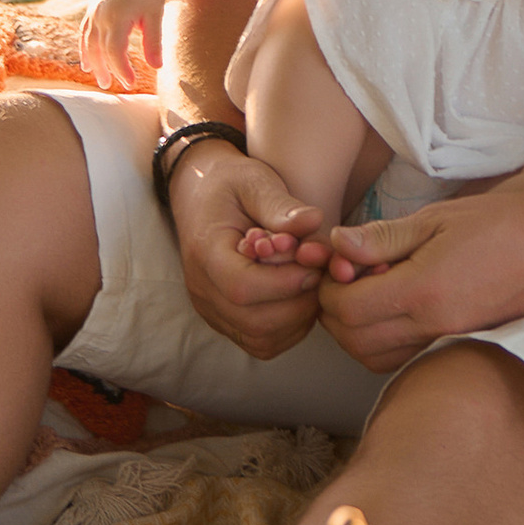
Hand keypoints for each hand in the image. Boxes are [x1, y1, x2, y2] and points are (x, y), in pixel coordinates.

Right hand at [82, 0, 177, 92]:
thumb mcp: (155, 13)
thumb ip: (154, 41)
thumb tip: (158, 67)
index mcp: (118, 16)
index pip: (115, 51)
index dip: (121, 69)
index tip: (131, 84)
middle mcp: (102, 14)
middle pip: (100, 50)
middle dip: (107, 70)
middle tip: (114, 87)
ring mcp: (95, 10)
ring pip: (89, 43)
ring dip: (94, 62)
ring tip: (101, 80)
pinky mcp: (94, 7)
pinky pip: (84, 32)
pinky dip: (84, 48)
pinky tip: (87, 63)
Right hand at [165, 135, 336, 358]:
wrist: (201, 196)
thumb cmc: (231, 185)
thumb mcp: (254, 181)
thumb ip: (282, 206)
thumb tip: (313, 222)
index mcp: (205, 252)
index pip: (241, 287)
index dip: (286, 282)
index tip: (315, 262)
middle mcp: (202, 290)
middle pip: (255, 321)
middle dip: (300, 301)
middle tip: (322, 273)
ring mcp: (211, 311)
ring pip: (261, 339)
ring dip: (299, 317)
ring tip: (312, 281)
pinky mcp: (225, 321)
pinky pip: (261, 342)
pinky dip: (290, 327)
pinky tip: (301, 296)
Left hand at [310, 178, 523, 368]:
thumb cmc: (502, 223)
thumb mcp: (437, 218)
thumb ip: (383, 238)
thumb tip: (337, 246)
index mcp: (423, 290)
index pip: (347, 308)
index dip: (330, 287)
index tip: (340, 263)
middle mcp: (432, 326)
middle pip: (354, 341)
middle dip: (336, 312)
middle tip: (348, 278)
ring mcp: (447, 342)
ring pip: (375, 358)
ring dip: (358, 331)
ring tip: (370, 292)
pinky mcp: (458, 346)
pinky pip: (403, 358)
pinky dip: (384, 342)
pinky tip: (396, 308)